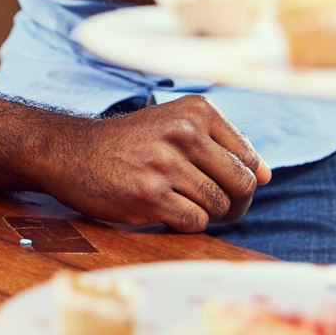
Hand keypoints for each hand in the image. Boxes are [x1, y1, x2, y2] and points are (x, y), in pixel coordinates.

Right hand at [32, 96, 271, 231]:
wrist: (68, 151)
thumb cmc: (128, 144)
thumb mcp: (173, 126)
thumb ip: (221, 146)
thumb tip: (267, 176)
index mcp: (196, 111)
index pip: (250, 160)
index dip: (241, 182)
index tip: (218, 186)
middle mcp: (184, 132)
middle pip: (242, 185)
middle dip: (233, 204)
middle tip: (209, 206)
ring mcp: (166, 163)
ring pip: (219, 206)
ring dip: (206, 215)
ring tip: (180, 204)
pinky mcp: (149, 194)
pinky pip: (194, 222)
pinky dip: (184, 224)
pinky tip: (163, 211)